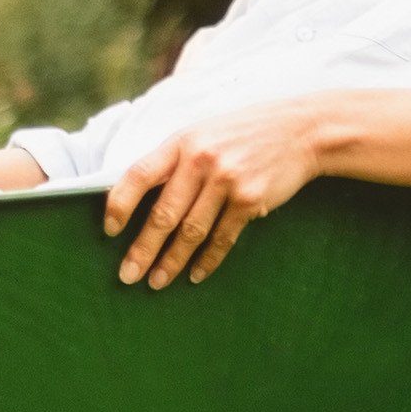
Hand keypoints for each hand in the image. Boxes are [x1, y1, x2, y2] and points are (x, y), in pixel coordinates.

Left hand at [102, 105, 322, 289]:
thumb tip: (137, 195)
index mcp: (181, 141)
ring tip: (156, 281)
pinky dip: (207, 260)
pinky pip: (222, 238)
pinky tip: (195, 274)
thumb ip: (174, 160)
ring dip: (171, 261)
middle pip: (164, 214)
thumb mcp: (202, 133)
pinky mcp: (251, 200)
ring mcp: (227, 180)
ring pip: (191, 232)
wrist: (300, 130)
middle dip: (143, 249)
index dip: (120, 203)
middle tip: (127, 274)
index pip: (139, 174)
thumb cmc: (242, 133)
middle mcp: (201, 160)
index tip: (109, 230)